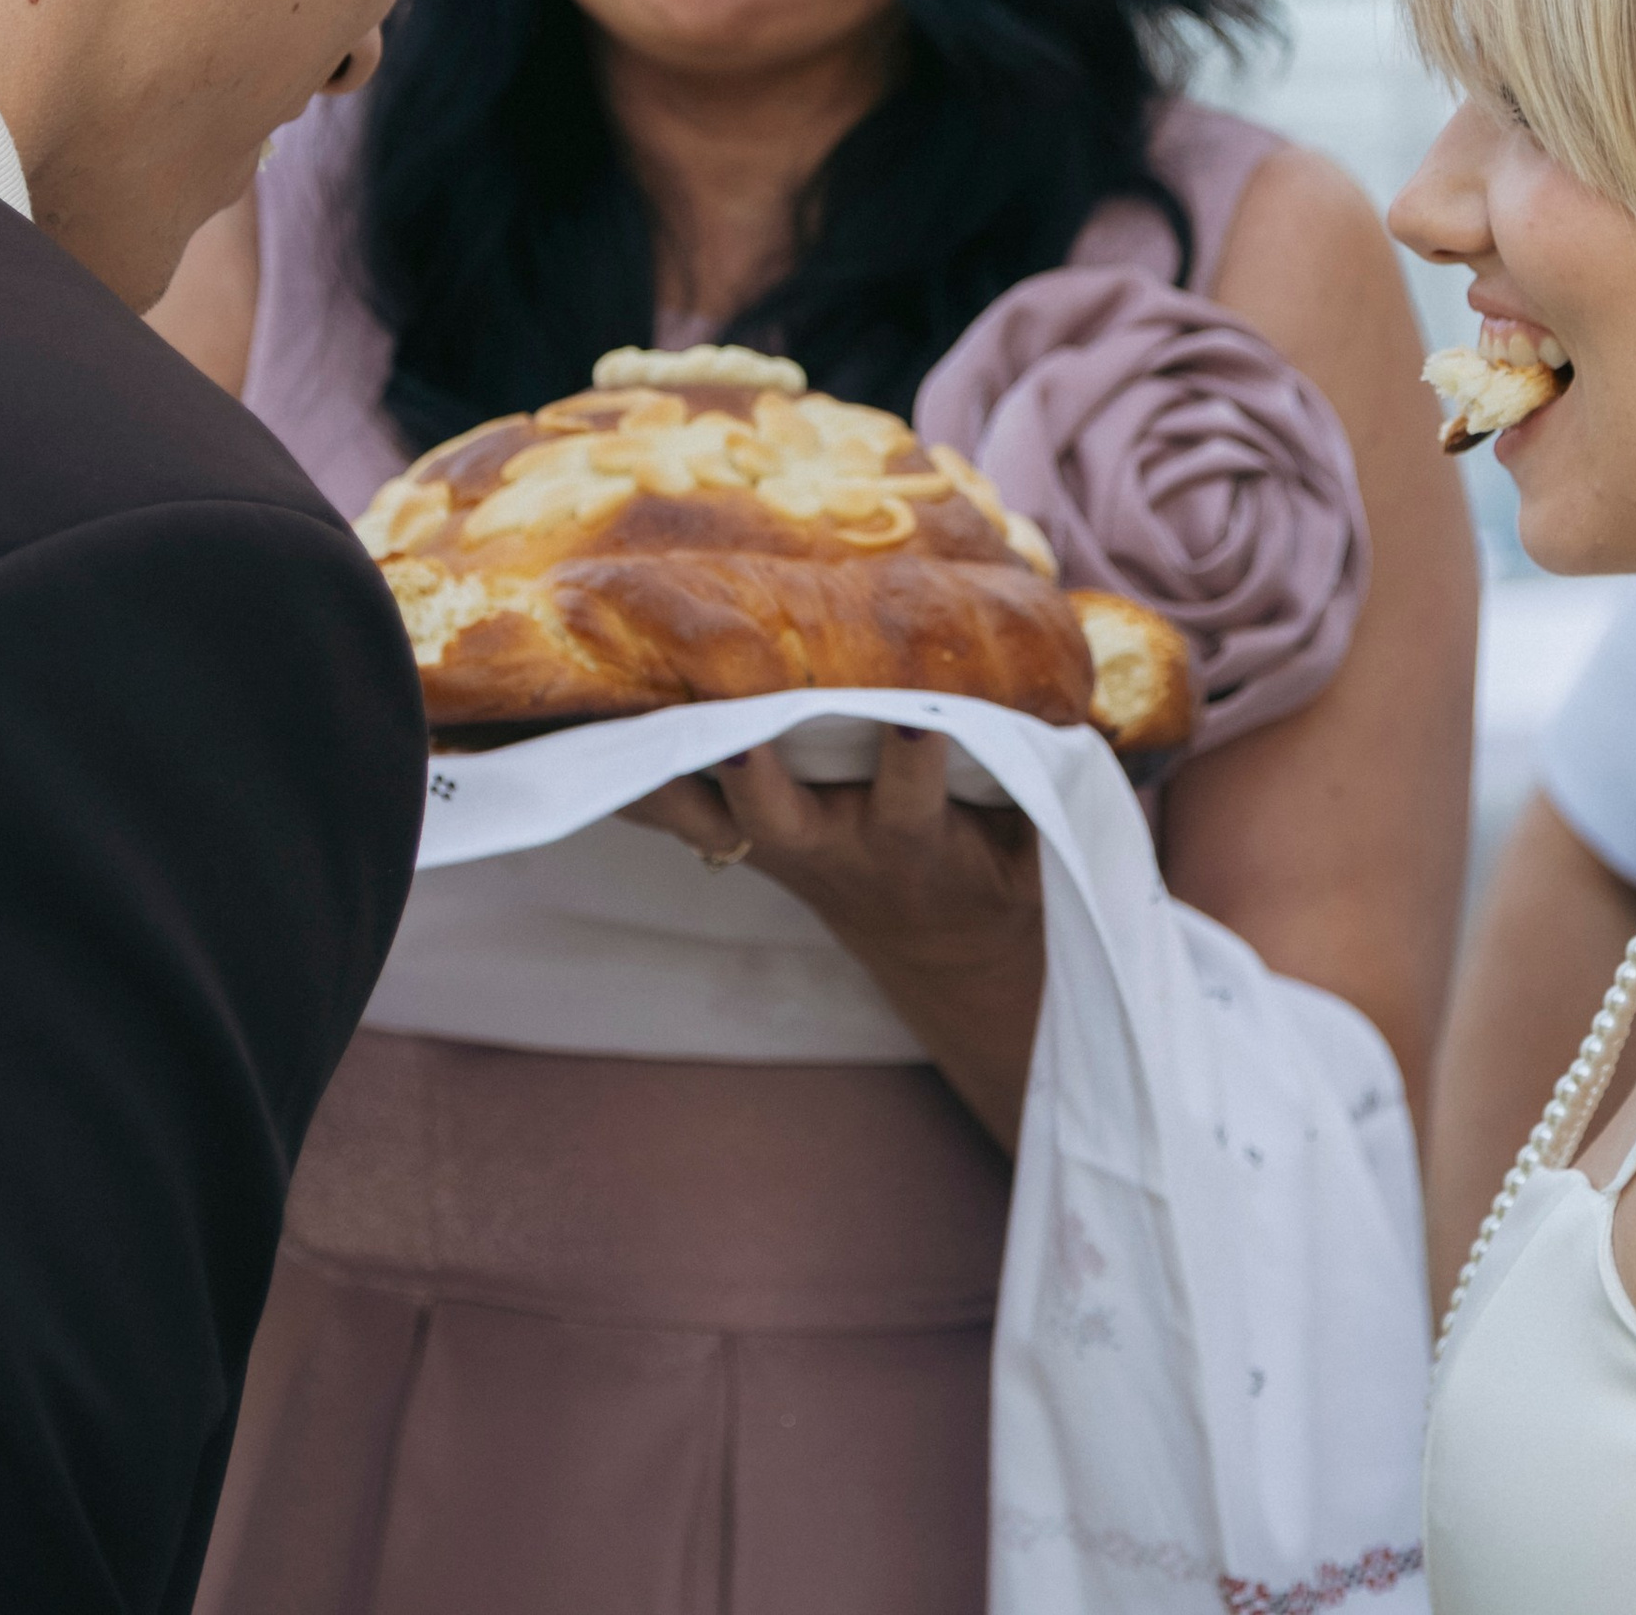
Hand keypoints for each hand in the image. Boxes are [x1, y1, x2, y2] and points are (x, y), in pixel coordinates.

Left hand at [619, 729, 1044, 1149]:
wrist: (948, 946)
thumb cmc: (999, 866)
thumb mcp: (1038, 837)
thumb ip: (1043, 772)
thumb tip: (1074, 688)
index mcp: (915, 842)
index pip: (914, 801)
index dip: (913, 763)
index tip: (915, 721)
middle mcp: (835, 849)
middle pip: (783, 819)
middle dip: (758, 776)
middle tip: (734, 731)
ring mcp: (780, 848)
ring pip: (708, 816)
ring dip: (664, 774)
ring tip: (610, 718)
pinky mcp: (743, 842)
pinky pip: (670, 814)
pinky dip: (626, 778)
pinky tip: (561, 740)